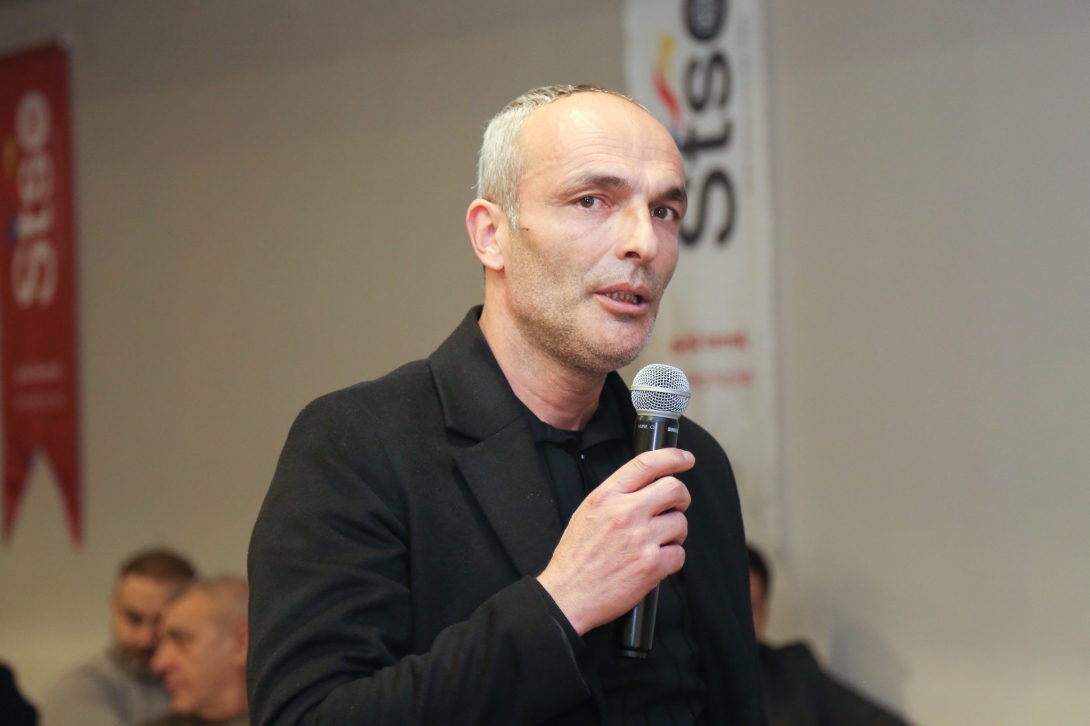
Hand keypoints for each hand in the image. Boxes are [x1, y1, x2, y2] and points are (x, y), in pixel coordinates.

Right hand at [536, 448, 693, 634]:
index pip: (647, 463)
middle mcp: (626, 513)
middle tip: (673, 508)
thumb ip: (616, 496)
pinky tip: (654, 563)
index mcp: (607, 496)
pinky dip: (672, 559)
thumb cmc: (576, 557)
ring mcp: (641, 539)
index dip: (673, 457)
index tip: (686, 459)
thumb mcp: (587, 512)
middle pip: (674, 488)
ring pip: (681, 522)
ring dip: (674, 533)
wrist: (568, 595)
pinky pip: (680, 554)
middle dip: (681, 498)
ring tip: (655, 543)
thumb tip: (647, 487)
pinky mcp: (652, 565)